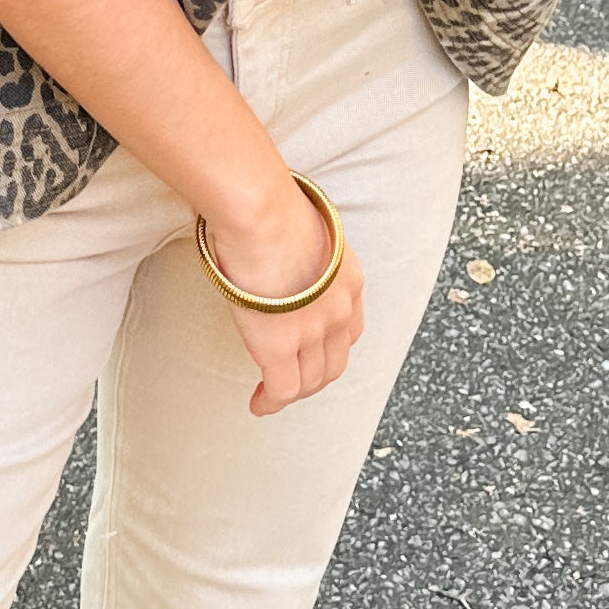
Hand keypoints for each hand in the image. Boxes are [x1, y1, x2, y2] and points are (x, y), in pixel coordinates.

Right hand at [202, 174, 365, 418]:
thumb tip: (274, 242)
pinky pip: (282, 390)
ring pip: (311, 381)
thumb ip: (297, 246)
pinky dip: (271, 402)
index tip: (311, 351)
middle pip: (334, 362)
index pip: (349, 328)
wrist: (262, 213)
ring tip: (271, 394)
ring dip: (293, 391)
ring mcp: (312, 331)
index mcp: (346, 278)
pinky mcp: (280, 346)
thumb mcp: (301, 227)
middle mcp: (339, 310)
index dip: (329, 347)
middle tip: (293, 380)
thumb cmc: (269, 205)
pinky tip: (259, 403)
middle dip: (315, 378)